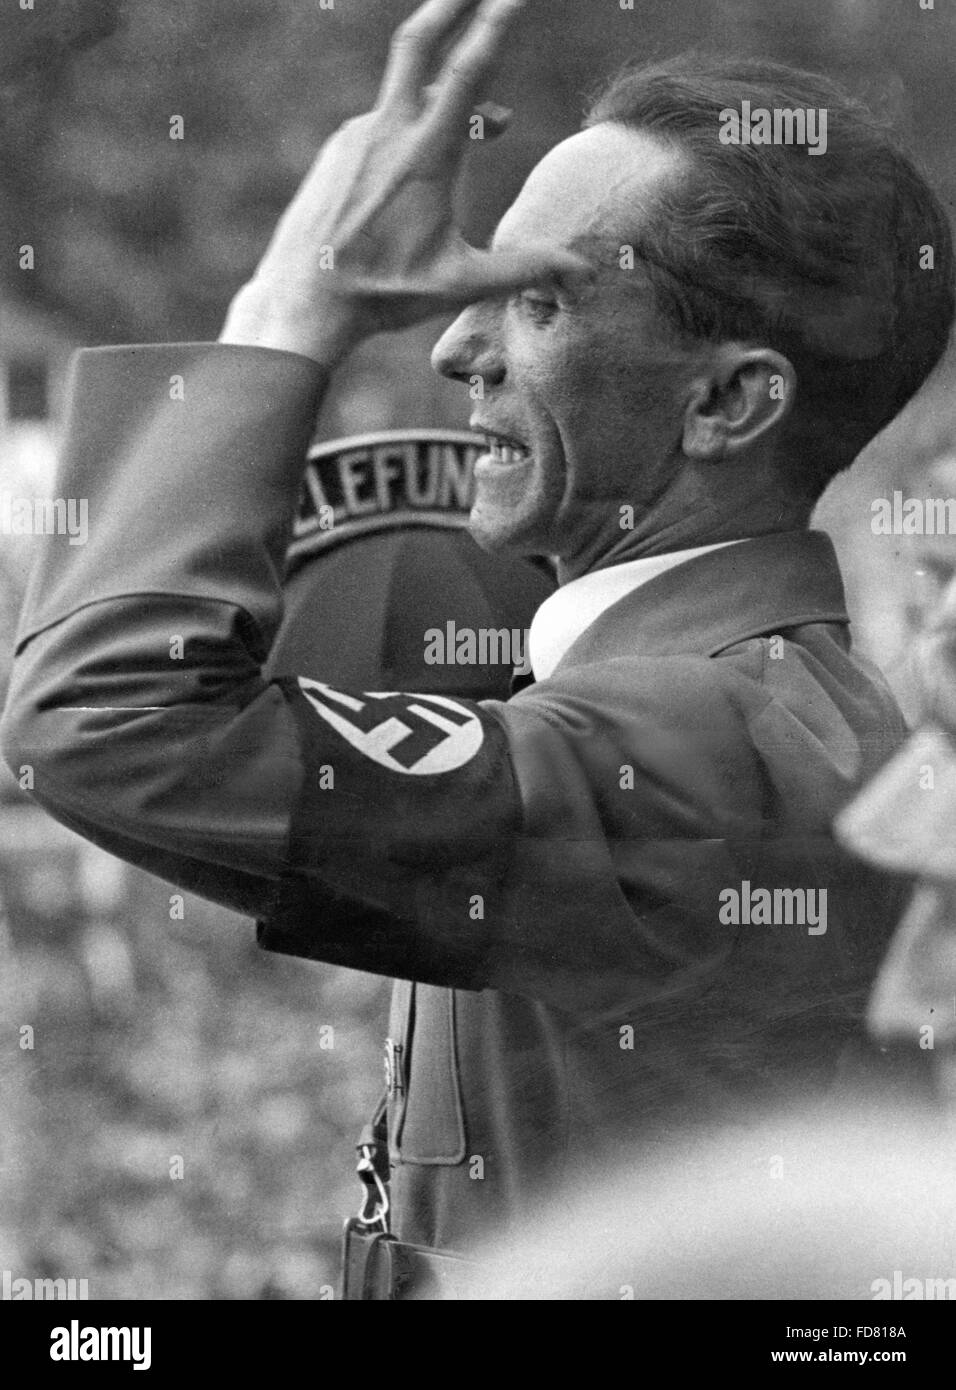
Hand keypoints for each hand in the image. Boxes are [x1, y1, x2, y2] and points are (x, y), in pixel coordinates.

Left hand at [221, 0, 587, 362]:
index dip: (493, 22)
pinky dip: (414, 127)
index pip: (466, 71)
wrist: (302, 301)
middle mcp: (386, 132)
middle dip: (452, 1)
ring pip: (410, 98)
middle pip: (419, 42)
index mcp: (424, 155)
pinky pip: (383, 125)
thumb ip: (524, 269)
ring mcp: (355, 137)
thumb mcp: (461, 284)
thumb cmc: (383, 295)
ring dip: (448, 97)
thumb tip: (584, 272)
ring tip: (493, 123)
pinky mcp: (335, 152)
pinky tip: (425, 168)